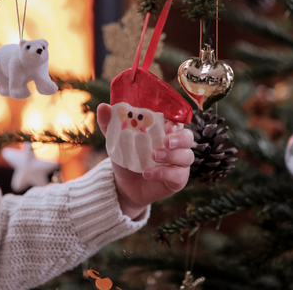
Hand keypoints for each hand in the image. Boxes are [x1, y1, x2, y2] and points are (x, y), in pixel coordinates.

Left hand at [97, 103, 193, 219]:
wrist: (124, 185)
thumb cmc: (125, 157)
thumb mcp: (116, 140)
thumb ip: (110, 124)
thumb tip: (103, 106)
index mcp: (164, 130)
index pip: (177, 121)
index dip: (175, 120)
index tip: (167, 123)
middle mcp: (175, 145)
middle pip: (188, 137)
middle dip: (179, 138)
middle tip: (165, 140)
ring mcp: (179, 162)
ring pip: (187, 155)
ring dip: (171, 155)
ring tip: (154, 156)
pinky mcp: (178, 179)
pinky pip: (178, 174)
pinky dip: (163, 173)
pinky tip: (147, 174)